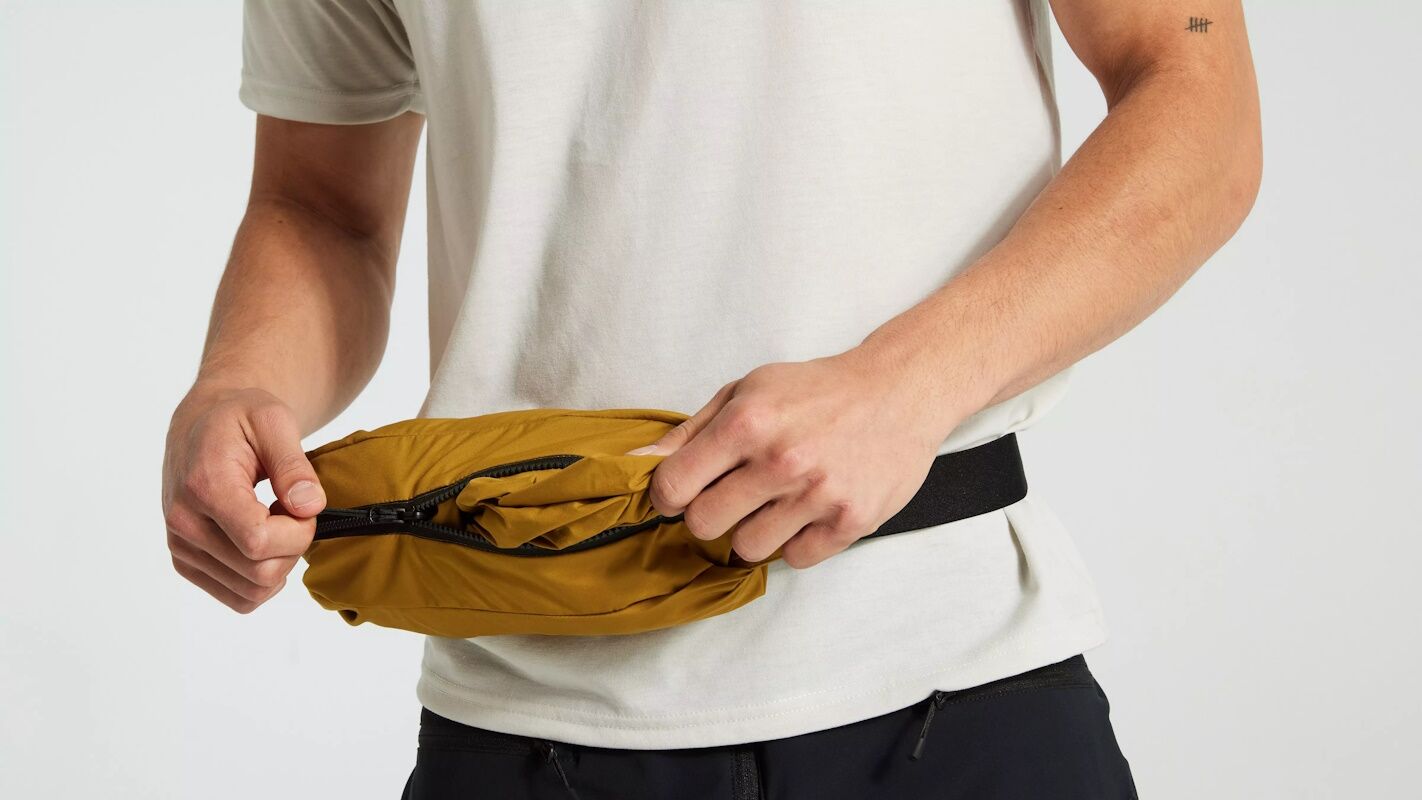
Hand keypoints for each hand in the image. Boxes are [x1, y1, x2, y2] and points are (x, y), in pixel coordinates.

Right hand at [162, 385, 325, 611]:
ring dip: (278, 564)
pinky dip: (262, 580)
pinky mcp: (186, 562)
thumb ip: (294, 465)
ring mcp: (181, 547)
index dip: (298, 532)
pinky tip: (264, 543)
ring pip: (250, 592)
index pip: (259, 542)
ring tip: (275, 523)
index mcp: (204, 487)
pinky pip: (238, 598)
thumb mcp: (274, 421)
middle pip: (259, 572)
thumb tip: (310, 506)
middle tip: (292, 512)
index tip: (302, 504)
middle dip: (293, 547)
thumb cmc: (239, 418)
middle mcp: (184, 522)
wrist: (202, 424)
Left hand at [629, 349, 958, 567]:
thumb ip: (690, 432)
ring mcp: (818, 495)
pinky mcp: (850, 521)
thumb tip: (636, 465)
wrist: (898, 392)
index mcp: (747, 423)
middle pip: (704, 525)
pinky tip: (808, 510)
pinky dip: (797, 541)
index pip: (673, 487)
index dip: (670, 494)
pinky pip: (797, 558)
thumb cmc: (818, 391)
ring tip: (775, 501)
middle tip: (732, 495)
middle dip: (710, 514)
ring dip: (754, 530)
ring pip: (749, 548)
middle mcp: (780, 461)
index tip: (682, 491)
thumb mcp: (748, 391)